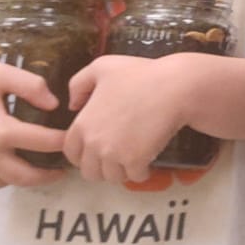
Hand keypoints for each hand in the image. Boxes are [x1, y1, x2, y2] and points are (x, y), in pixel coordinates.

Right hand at [0, 63, 66, 187]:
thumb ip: (31, 85)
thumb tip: (55, 104)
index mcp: (0, 131)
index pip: (44, 144)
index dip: (63, 143)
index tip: (72, 142)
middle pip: (27, 177)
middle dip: (48, 175)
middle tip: (61, 170)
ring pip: (3, 182)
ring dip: (19, 176)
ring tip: (30, 166)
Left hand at [65, 55, 189, 185]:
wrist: (173, 87)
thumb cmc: (140, 74)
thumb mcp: (102, 67)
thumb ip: (79, 84)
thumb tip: (73, 106)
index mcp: (82, 125)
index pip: (72, 153)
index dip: (83, 154)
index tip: (96, 151)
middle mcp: (94, 144)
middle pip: (89, 171)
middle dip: (101, 167)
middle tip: (115, 158)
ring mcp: (114, 155)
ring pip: (111, 177)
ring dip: (121, 172)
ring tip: (131, 160)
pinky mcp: (136, 161)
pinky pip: (134, 177)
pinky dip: (140, 172)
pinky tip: (146, 162)